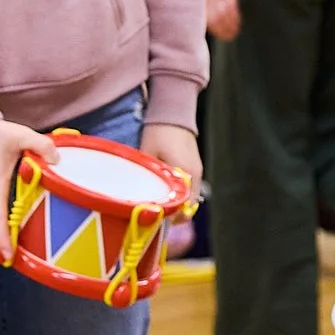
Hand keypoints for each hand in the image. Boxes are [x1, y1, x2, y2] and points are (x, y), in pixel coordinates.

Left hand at [147, 121, 201, 250]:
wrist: (173, 112)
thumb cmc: (157, 132)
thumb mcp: (147, 157)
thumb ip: (146, 177)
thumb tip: (137, 199)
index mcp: (185, 173)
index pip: (186, 206)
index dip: (173, 219)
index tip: (159, 222)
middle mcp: (195, 174)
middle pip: (189, 206)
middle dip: (175, 215)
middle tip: (157, 217)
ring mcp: (197, 170)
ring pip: (190, 198)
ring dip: (178, 204)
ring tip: (160, 206)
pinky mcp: (195, 166)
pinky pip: (190, 188)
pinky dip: (181, 194)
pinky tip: (166, 192)